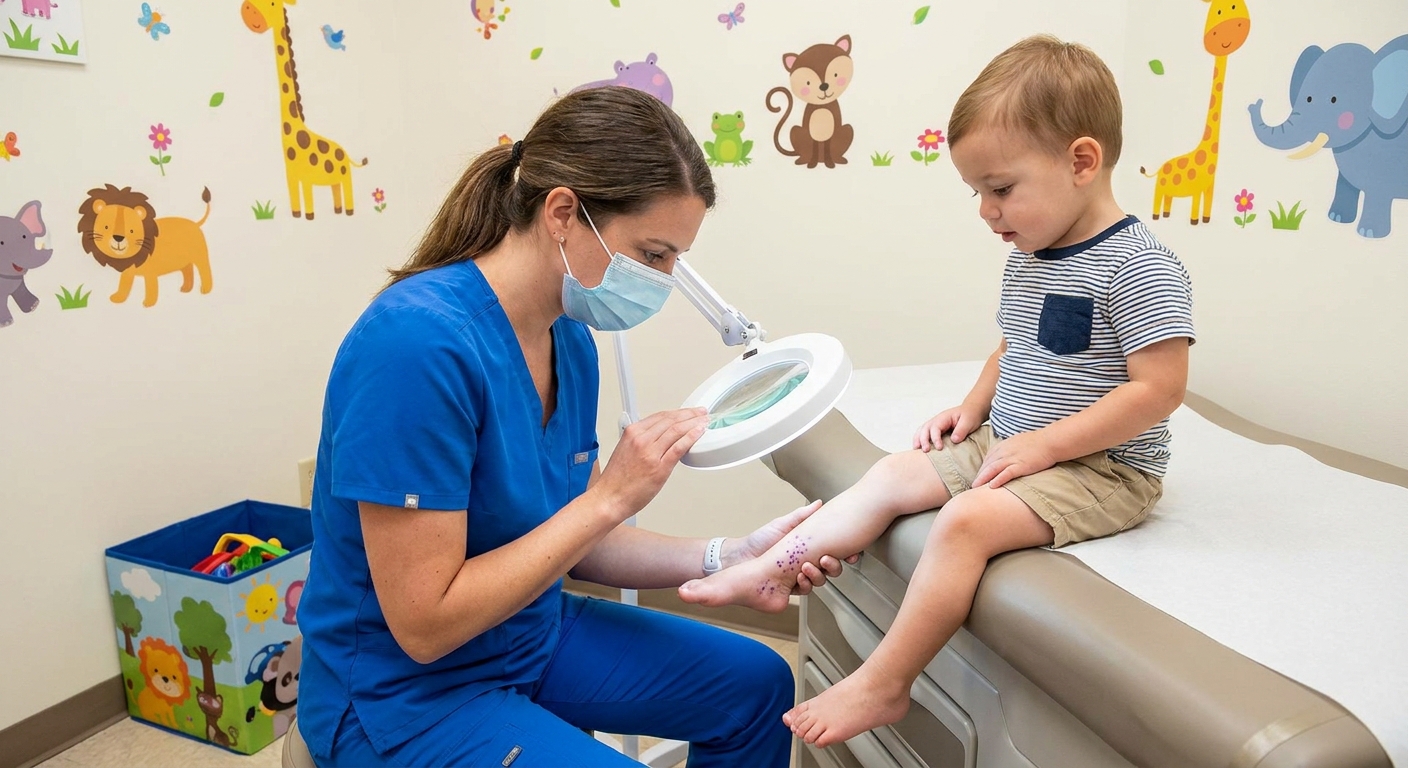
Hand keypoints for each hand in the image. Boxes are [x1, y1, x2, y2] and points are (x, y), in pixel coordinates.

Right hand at [595, 407, 708, 521]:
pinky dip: (691, 437)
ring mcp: (650, 452)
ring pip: (676, 430)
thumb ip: (642, 441)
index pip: (660, 416)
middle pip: (670, 420)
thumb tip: (660, 438)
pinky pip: (679, 447)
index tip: (688, 412)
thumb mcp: (626, 450)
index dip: (678, 412)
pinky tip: (699, 433)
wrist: (609, 498)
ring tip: (704, 422)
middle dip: (689, 415)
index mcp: (632, 433)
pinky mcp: (659, 467)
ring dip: (694, 424)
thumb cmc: (616, 480)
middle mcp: (641, 439)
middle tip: (701, 413)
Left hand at [723, 500, 857, 594]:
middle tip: (827, 559)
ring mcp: (800, 576)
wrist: (741, 558)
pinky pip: (806, 590)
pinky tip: (800, 578)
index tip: (852, 552)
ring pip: (821, 579)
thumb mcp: (783, 525)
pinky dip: (806, 584)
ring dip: (819, 575)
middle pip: (831, 567)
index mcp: (809, 546)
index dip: (846, 552)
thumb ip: (803, 516)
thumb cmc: (760, 540)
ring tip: (807, 567)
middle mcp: (807, 561)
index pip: (833, 550)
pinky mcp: (792, 589)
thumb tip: (820, 503)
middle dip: (834, 565)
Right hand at [913, 402, 987, 451]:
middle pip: (925, 428)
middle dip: (923, 439)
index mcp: (944, 417)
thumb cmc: (970, 415)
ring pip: (921, 430)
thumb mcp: (969, 421)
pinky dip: (919, 440)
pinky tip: (918, 448)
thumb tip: (953, 440)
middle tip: (926, 450)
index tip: (939, 448)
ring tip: (916, 449)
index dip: (935, 438)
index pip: (935, 427)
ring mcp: (935, 425)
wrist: (971, 411)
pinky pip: (924, 433)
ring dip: (918, 439)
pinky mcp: (935, 430)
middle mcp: (937, 420)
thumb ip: (962, 430)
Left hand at [972, 431, 1055, 488]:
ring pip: (993, 469)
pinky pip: (1007, 473)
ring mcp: (1013, 458)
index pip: (988, 458)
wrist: (1051, 441)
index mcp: (1003, 445)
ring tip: (975, 487)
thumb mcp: (1018, 442)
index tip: (978, 477)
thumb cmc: (1037, 442)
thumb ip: (1009, 449)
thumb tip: (1005, 458)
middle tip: (972, 485)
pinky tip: (991, 486)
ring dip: (983, 478)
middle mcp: (1005, 451)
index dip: (982, 469)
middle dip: (979, 475)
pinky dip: (998, 479)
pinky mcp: (1021, 465)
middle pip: (988, 464)